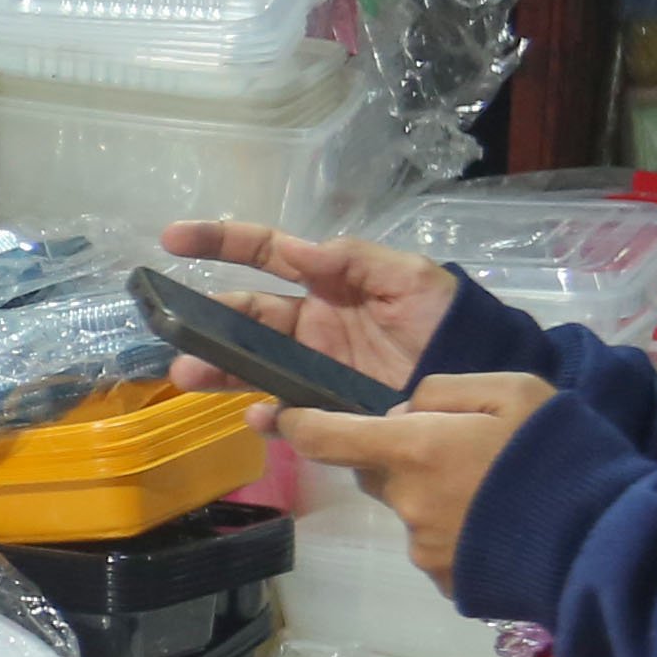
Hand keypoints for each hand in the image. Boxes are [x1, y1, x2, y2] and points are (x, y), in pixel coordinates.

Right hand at [159, 220, 457, 395]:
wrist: (483, 379)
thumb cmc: (449, 322)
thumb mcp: (410, 278)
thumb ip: (354, 261)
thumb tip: (301, 250)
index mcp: (328, 283)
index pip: (265, 254)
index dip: (220, 243)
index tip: (172, 239)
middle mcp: (312, 324)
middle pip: (246, 316)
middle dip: (206, 321)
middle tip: (175, 335)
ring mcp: (316, 368)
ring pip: (253, 365)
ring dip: (218, 368)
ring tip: (190, 376)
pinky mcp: (329, 409)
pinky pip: (288, 413)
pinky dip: (269, 417)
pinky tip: (258, 418)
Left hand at [275, 373, 556, 583]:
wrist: (601, 542)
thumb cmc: (556, 453)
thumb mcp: (509, 389)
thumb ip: (441, 390)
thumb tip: (401, 412)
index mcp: (413, 450)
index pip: (326, 437)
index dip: (297, 424)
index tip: (279, 416)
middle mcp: (405, 502)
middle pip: (376, 470)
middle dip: (399, 454)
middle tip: (457, 445)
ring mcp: (422, 549)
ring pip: (407, 505)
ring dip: (432, 492)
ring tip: (492, 488)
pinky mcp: (444, 581)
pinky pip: (433, 542)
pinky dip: (455, 528)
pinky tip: (497, 522)